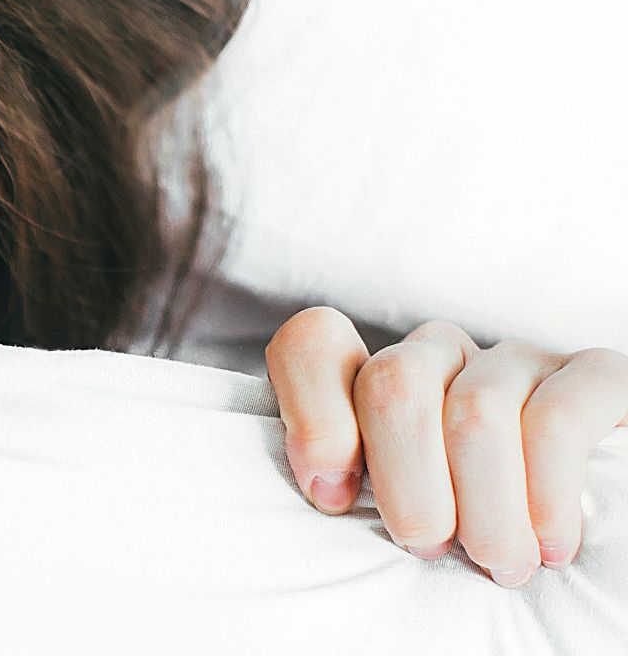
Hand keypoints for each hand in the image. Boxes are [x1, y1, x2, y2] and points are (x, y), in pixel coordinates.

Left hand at [266, 306, 627, 586]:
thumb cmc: (467, 537)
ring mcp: (517, 360)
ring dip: (484, 508)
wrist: (590, 546)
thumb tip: (327, 492)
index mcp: (377, 379)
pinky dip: (546, 492)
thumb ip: (347, 486)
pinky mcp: (595, 377)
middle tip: (429, 547)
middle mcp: (442, 354)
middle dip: (407, 483)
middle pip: (394, 383)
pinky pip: (557, 419)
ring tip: (499, 563)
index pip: (313, 345)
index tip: (335, 499)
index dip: (313, 419)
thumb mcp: (392, 513)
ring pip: (475, 411)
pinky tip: (550, 543)